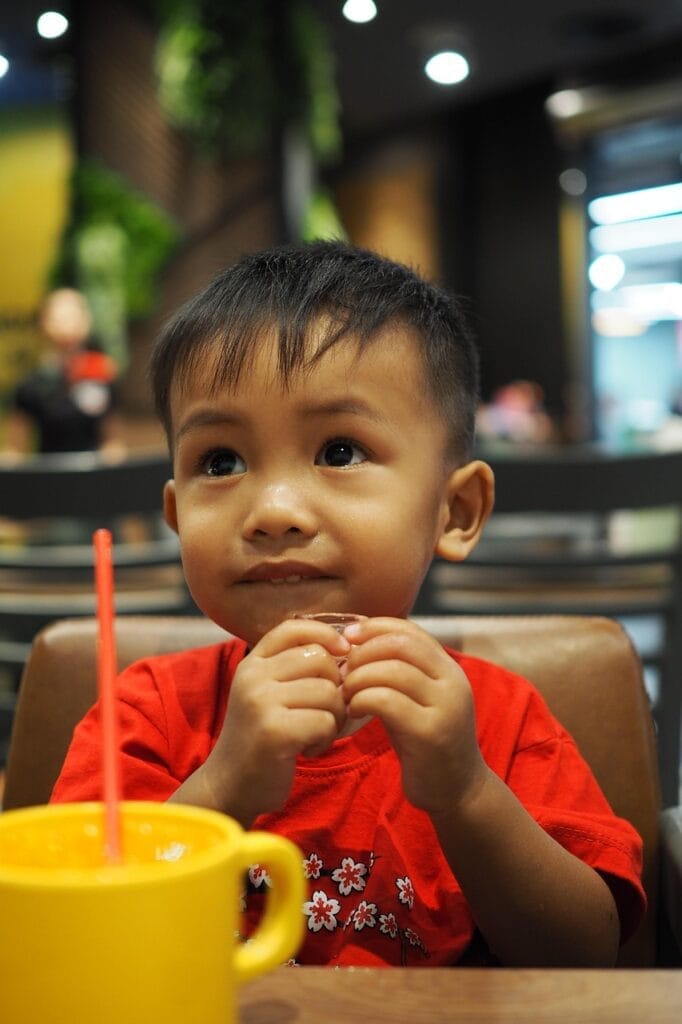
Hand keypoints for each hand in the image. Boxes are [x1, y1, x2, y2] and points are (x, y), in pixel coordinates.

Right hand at [200, 618, 349, 823]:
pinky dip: (325, 738)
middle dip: (335, 687)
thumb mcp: (269, 692)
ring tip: (313, 733)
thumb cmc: (261, 737)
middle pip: (321, 660)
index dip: (324, 633)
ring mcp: (260, 702)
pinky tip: (307, 749)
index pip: (293, 628)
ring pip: (328, 692)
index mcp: (252, 663)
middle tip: (323, 713)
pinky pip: (324, 721)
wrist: (229, 786)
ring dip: (332, 717)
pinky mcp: (274, 731)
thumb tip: (348, 648)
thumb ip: (296, 668)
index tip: (342, 650)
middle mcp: (252, 676)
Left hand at [342, 617, 486, 815]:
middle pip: (400, 646)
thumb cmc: (425, 741)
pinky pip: (387, 701)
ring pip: (392, 671)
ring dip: (359, 677)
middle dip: (364, 652)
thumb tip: (357, 641)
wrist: (457, 790)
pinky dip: (362, 699)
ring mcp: (445, 706)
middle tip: (343, 670)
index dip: (376, 627)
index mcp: (449, 668)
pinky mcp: (430, 732)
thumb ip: (397, 671)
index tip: (348, 635)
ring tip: (346, 693)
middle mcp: (453, 682)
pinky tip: (353, 710)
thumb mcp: (415, 698)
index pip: (410, 630)